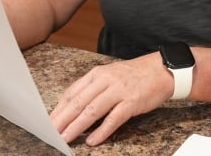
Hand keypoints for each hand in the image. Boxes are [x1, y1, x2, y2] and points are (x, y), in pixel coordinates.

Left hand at [50, 52, 171, 145]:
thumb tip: (72, 107)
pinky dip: (102, 131)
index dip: (59, 109)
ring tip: (66, 138)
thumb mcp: (109, 75)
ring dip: (77, 126)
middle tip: (52, 133)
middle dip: (63, 119)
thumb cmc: (134, 75)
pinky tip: (93, 140)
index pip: (72, 92)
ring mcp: (119, 91)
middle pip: (79, 102)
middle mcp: (105, 80)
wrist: (161, 69)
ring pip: (92, 110)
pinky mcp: (132, 102)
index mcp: (97, 74)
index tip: (49, 122)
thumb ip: (92, 89)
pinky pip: (113, 119)